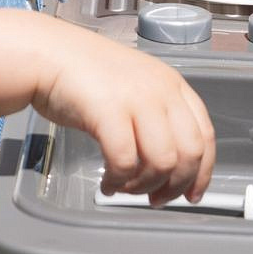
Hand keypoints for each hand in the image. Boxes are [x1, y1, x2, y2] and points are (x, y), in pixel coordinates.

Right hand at [34, 30, 216, 204]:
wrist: (47, 54)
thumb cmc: (85, 75)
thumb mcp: (136, 88)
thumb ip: (157, 117)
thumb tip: (168, 165)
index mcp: (172, 85)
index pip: (205, 136)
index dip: (202, 172)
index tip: (192, 194)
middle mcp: (161, 90)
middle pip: (189, 153)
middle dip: (175, 186)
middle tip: (156, 199)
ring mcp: (136, 99)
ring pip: (162, 162)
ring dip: (144, 186)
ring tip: (124, 188)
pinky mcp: (108, 111)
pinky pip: (124, 161)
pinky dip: (118, 180)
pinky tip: (108, 184)